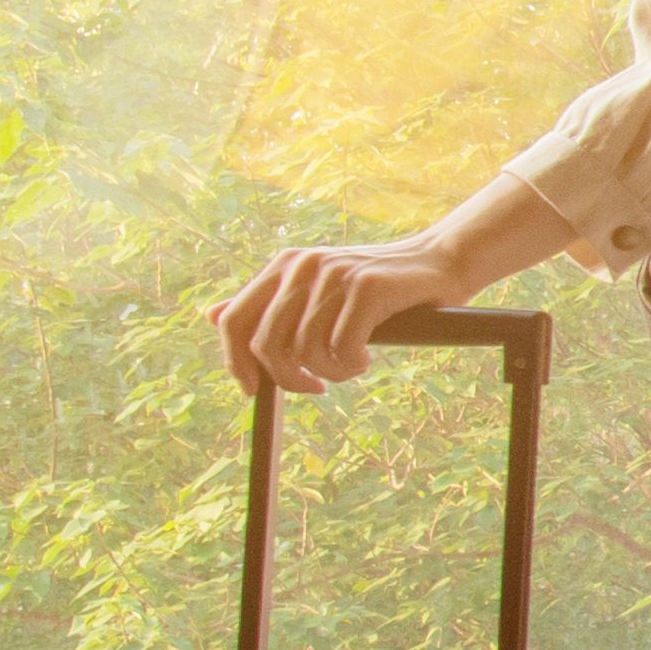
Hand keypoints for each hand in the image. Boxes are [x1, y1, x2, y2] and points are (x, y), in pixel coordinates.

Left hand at [217, 235, 458, 396]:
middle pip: (266, 345)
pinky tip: (365, 358)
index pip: (234, 321)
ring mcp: (334, 274)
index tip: (253, 389)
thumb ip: (266, 302)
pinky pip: (343, 348)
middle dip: (288, 379)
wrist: (438, 260)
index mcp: (284, 265)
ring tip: (351, 367)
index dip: (235, 363)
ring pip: (308, 351)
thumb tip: (212, 316)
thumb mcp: (314, 287)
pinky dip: (352, 364)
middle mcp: (303, 265)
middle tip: (315, 387)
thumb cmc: (375, 285)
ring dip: (331, 373)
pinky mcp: (367, 287)